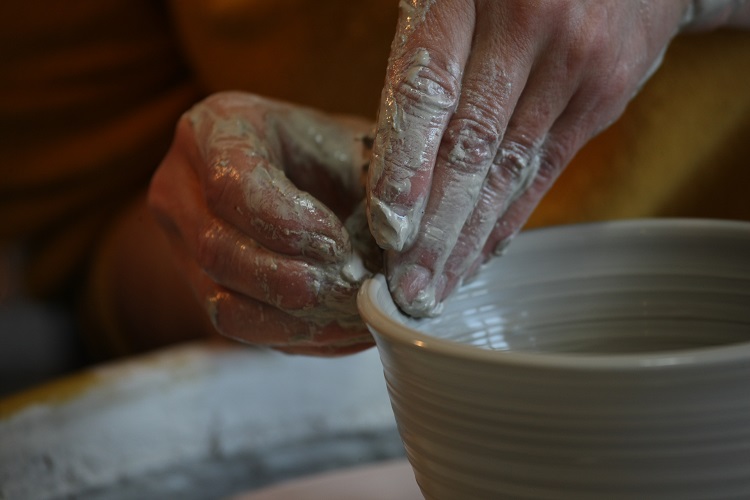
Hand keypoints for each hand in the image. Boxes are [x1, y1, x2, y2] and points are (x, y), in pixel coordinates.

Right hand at [149, 92, 378, 354]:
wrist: (311, 174)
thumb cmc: (336, 156)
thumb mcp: (356, 149)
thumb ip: (374, 187)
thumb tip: (397, 247)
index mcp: (216, 127)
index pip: (231, 185)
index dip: (287, 224)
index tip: (338, 241)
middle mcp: (180, 184)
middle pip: (218, 250)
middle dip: (291, 280)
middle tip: (351, 286)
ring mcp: (180, 241)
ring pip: (223, 301)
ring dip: (297, 318)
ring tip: (354, 313)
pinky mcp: (198, 286)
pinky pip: (237, 327)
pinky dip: (295, 336)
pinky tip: (340, 329)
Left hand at [367, 0, 698, 316]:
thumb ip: (422, 61)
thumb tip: (390, 169)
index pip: (427, 93)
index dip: (405, 167)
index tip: (388, 230)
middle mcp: (526, 26)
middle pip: (469, 147)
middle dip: (435, 229)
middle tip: (408, 288)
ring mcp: (575, 63)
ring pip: (508, 169)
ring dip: (468, 239)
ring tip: (437, 288)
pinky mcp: (605, 94)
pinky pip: (547, 168)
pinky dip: (510, 218)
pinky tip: (482, 254)